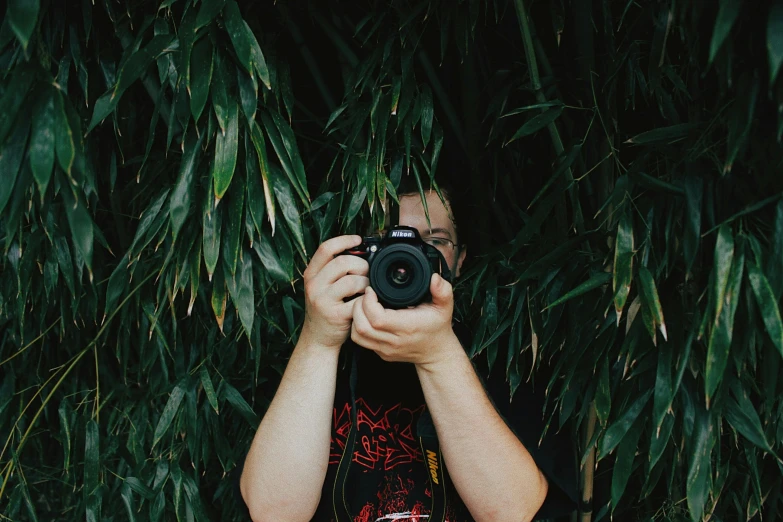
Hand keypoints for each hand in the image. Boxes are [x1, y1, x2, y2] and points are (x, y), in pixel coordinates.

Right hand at [300, 235, 369, 349]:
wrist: (318, 338)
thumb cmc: (325, 309)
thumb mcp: (321, 286)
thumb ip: (333, 270)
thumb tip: (359, 250)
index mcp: (311, 274)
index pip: (326, 248)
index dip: (344, 240)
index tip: (358, 239)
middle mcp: (314, 285)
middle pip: (343, 262)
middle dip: (361, 265)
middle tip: (366, 273)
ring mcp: (323, 300)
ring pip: (352, 280)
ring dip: (366, 283)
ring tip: (366, 289)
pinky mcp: (335, 315)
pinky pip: (358, 300)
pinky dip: (366, 299)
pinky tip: (365, 302)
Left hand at [350, 273, 461, 367]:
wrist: (436, 352)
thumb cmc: (437, 328)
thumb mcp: (444, 307)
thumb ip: (442, 291)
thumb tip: (435, 278)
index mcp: (407, 327)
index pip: (377, 318)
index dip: (368, 302)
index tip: (371, 290)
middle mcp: (394, 340)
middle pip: (362, 326)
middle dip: (357, 307)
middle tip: (365, 295)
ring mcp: (386, 349)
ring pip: (357, 335)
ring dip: (355, 317)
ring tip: (363, 305)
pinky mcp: (381, 353)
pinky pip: (361, 341)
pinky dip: (358, 326)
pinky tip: (365, 316)